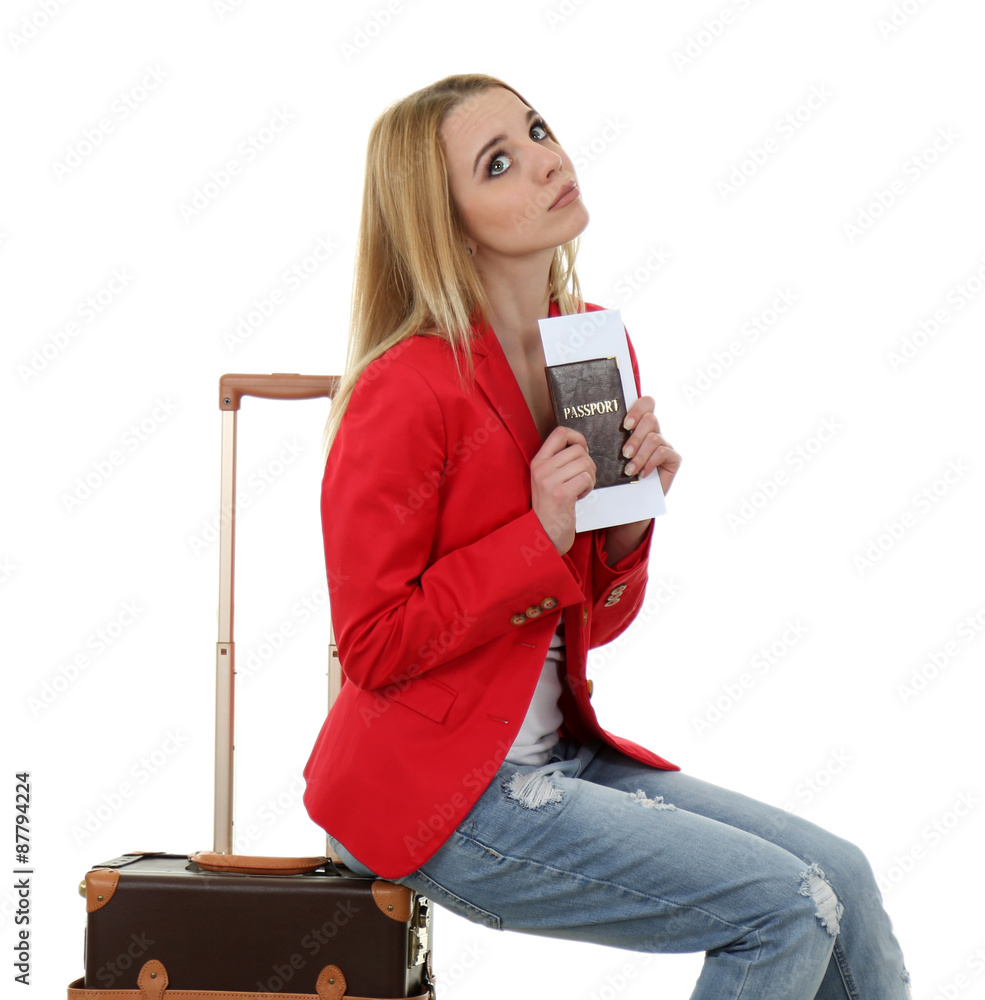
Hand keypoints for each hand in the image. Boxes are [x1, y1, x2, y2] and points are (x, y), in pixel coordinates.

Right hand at [530, 425, 595, 554]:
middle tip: (582, 479)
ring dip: (590, 477)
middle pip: (578, 450)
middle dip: (588, 464)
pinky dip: (588, 487)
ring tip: (580, 488)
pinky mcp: (561, 494)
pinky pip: (586, 479)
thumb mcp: (548, 479)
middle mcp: (541, 468)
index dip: (577, 438)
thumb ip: (559, 461)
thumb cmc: (552, 506)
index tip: (582, 451)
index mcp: (538, 461)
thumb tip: (580, 445)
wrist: (544, 533)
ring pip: (585, 463)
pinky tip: (580, 496)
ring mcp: (549, 481)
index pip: (560, 432)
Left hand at [621, 397, 680, 494]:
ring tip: (629, 470)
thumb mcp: (614, 456)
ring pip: (654, 438)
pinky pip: (663, 452)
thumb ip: (612, 440)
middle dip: (635, 437)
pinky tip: (642, 474)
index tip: (625, 425)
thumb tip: (599, 427)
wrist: (633, 500)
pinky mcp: (674, 458)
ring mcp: (665, 445)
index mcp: (640, 426)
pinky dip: (650, 463)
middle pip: (651, 418)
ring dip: (639, 455)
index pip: (646, 403)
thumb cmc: (620, 476)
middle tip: (624, 453)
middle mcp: (655, 432)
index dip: (638, 409)